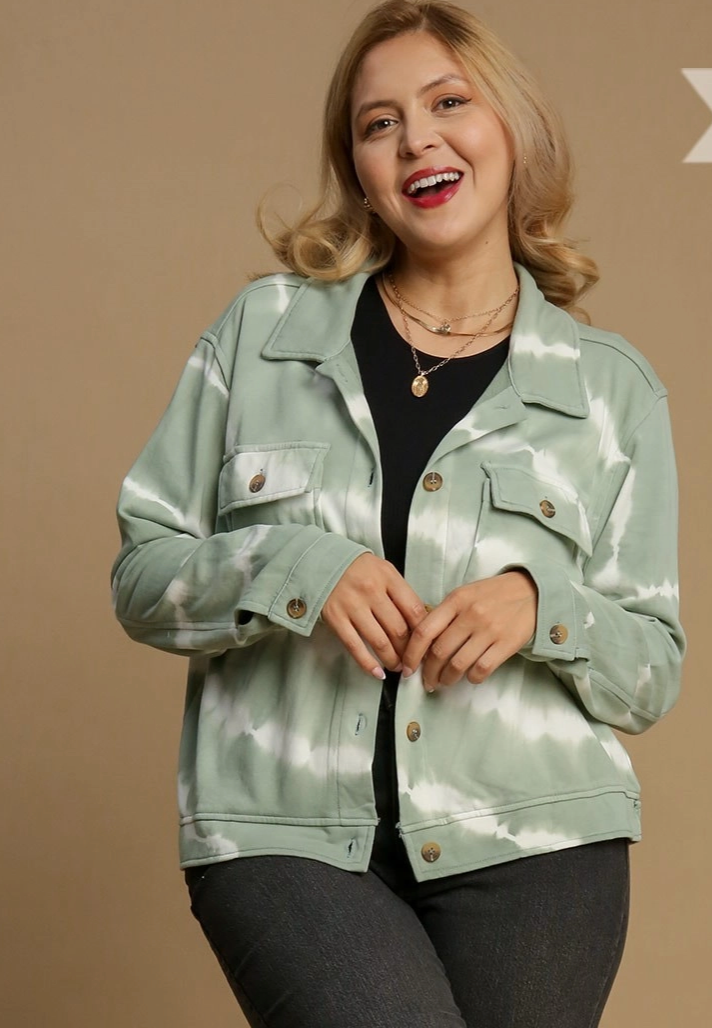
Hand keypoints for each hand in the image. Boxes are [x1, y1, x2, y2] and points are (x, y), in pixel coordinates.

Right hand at [321, 554, 425, 679]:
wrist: (322, 560)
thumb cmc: (357, 568)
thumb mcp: (384, 571)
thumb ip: (401, 593)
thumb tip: (419, 623)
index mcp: (388, 577)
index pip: (414, 610)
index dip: (424, 632)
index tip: (426, 644)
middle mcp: (371, 591)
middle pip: (399, 629)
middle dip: (409, 651)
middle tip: (412, 660)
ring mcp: (352, 605)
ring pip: (380, 642)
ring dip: (392, 660)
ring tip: (397, 666)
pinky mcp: (335, 618)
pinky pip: (355, 646)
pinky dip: (368, 664)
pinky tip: (377, 672)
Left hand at [400, 571, 537, 690]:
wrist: (531, 592)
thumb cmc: (492, 595)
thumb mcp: (464, 595)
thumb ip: (444, 615)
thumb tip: (422, 645)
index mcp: (455, 600)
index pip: (424, 631)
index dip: (412, 654)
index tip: (408, 668)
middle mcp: (470, 614)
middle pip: (439, 652)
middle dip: (429, 672)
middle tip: (428, 681)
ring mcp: (489, 630)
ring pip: (458, 664)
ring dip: (447, 679)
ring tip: (445, 682)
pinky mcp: (506, 644)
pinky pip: (481, 669)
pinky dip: (471, 678)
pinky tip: (469, 677)